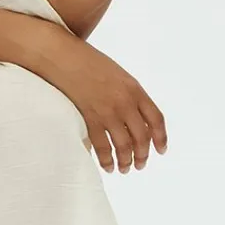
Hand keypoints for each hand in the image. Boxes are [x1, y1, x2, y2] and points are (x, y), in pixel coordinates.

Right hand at [35, 25, 167, 173]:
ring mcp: (108, 111)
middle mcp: (125, 102)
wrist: (64, 56)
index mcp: (135, 89)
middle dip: (142, 155)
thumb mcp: (118, 75)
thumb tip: (135, 119)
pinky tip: (108, 166)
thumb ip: (130, 95)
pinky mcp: (90, 118)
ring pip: (124, 145)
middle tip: (140, 164)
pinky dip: (107, 159)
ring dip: (126, 161)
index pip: (156, 119)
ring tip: (124, 169)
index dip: (160, 138)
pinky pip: (102, 146)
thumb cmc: (89, 62)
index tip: (161, 150)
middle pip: (141, 137)